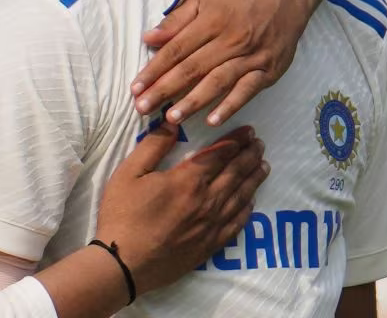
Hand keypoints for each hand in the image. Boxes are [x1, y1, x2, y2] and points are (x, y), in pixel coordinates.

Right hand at [93, 124, 267, 295]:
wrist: (123, 263)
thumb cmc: (122, 215)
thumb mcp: (129, 172)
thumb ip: (153, 145)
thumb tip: (173, 124)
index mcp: (188, 180)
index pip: (220, 154)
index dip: (236, 141)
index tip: (248, 131)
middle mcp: (206, 201)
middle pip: (235, 173)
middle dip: (249, 156)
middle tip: (261, 144)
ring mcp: (210, 225)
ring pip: (240, 197)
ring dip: (253, 179)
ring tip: (263, 167)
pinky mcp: (209, 246)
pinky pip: (235, 225)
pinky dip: (246, 210)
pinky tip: (251, 203)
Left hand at [133, 0, 313, 125]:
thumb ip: (177, 20)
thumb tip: (148, 37)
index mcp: (212, 20)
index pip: (177, 49)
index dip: (155, 69)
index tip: (135, 88)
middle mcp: (231, 39)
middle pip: (193, 68)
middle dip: (166, 90)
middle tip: (143, 109)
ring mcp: (251, 56)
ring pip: (218, 81)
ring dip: (193, 101)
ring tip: (171, 118)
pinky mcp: (267, 70)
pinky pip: (247, 90)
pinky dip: (230, 106)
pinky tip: (212, 120)